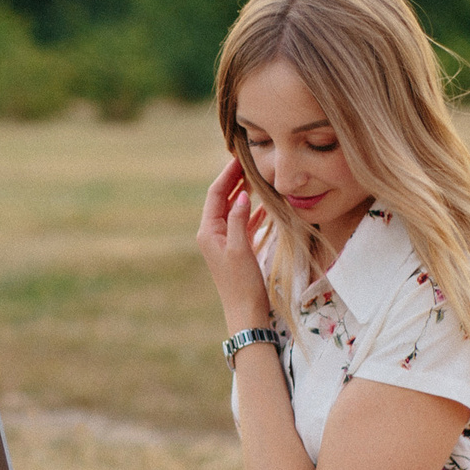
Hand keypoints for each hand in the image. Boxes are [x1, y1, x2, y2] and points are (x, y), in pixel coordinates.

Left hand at [198, 159, 273, 330]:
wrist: (245, 312)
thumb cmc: (241, 283)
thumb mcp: (240, 248)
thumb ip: (239, 220)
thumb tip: (241, 195)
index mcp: (208, 232)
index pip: (215, 194)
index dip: (227, 175)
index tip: (238, 157)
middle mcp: (212, 234)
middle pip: (222, 199)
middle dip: (234, 180)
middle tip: (248, 161)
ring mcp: (223, 242)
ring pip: (232, 210)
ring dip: (243, 193)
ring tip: (256, 176)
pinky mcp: (236, 249)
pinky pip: (242, 223)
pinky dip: (251, 211)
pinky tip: (262, 204)